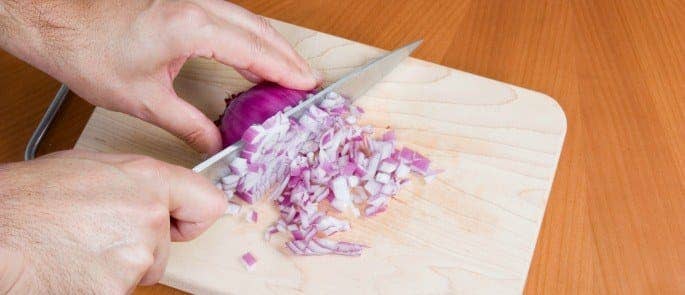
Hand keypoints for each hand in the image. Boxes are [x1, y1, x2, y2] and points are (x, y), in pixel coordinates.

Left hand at [0, 0, 320, 153]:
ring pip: (246, 19)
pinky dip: (249, 36)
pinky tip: (253, 52)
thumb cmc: (90, 52)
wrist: (56, 21)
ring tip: (288, 70)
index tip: (306, 86)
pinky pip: (229, 16)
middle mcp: (196, 6)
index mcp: (191, 27)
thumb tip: (216, 142)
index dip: (283, 70)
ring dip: (270, 44)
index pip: (253, 49)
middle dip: (286, 56)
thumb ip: (189, 124)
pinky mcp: (181, 1)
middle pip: (258, 30)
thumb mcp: (144, 99)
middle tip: (307, 81)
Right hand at [0, 150, 226, 292]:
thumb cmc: (30, 197)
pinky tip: (72, 267)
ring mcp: (135, 258)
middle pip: (167, 248)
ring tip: (78, 248)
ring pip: (141, 271)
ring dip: (117, 266)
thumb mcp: (93, 168)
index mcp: (148, 181)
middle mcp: (149, 218)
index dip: (193, 218)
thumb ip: (137, 184)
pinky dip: (99, 284)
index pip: (209, 204)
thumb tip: (158, 196)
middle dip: (141, 247)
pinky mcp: (116, 291)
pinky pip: (119, 289)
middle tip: (98, 235)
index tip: (180, 223)